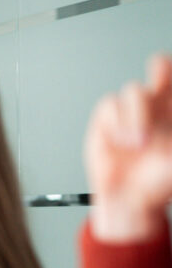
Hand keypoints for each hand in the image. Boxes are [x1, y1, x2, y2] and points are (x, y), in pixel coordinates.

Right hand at [85, 54, 171, 240]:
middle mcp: (157, 107)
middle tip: (159, 84)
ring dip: (136, 116)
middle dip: (160, 70)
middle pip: (160, 68)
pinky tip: (121, 141)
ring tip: (137, 142)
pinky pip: (110, 105)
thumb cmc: (158, 182)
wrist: (128, 199)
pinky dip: (116, 123)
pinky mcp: (108, 119)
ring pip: (133, 90)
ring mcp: (132, 112)